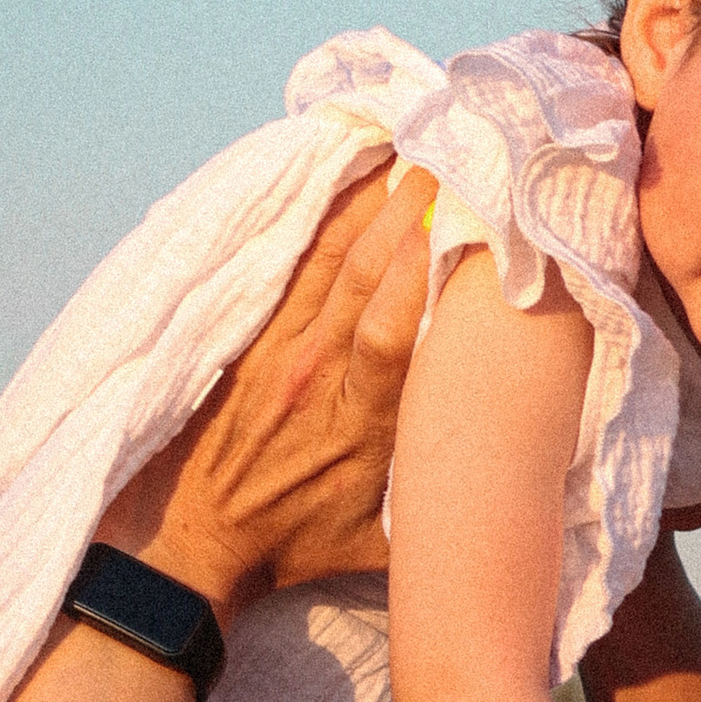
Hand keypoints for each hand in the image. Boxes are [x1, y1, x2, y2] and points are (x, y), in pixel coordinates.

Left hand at [97, 160, 432, 612]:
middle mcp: (313, 377)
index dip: (419, 272)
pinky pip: (288, 267)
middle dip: (404, 212)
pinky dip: (320, 223)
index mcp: (354, 428)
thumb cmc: (291, 546)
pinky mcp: (245, 340)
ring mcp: (274, 353)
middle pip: (361, 276)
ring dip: (365, 205)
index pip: (390, 333)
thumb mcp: (375, 545)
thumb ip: (436, 510)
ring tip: (404, 154)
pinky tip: (346, 187)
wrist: (192, 547)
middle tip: (445, 156)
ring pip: (325, 260)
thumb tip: (508, 490)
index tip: (458, 223)